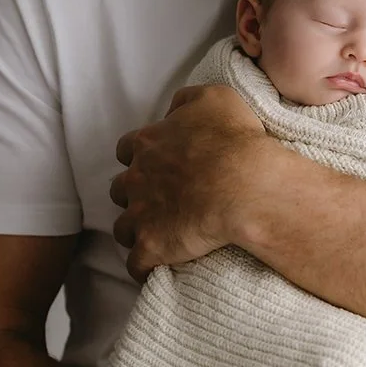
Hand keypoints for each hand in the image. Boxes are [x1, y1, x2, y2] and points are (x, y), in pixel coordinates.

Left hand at [110, 84, 266, 281]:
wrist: (245, 184)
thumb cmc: (234, 139)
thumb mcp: (214, 98)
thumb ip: (186, 99)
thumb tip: (174, 109)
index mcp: (148, 143)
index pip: (126, 149)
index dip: (139, 157)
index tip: (156, 164)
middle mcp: (136, 178)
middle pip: (119, 189)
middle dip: (134, 194)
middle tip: (159, 200)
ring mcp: (141, 215)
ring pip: (122, 228)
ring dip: (136, 231)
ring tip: (158, 236)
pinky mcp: (151, 246)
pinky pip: (136, 265)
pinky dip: (144, 267)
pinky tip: (156, 269)